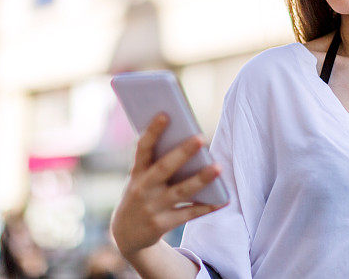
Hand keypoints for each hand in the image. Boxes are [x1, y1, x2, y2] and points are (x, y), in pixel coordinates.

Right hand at [110, 113, 227, 258]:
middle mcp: (142, 188)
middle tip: (200, 137)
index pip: (143, 148)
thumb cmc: (141, 194)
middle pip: (164, 168)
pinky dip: (206, 207)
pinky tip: (222, 200)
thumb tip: (190, 144)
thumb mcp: (140, 178)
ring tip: (218, 167)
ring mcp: (152, 207)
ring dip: (200, 179)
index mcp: (136, 172)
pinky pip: (188, 214)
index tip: (165, 114)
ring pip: (180, 192)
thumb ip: (158, 163)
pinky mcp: (161, 224)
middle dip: (182, 153)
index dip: (153, 131)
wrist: (125, 234)